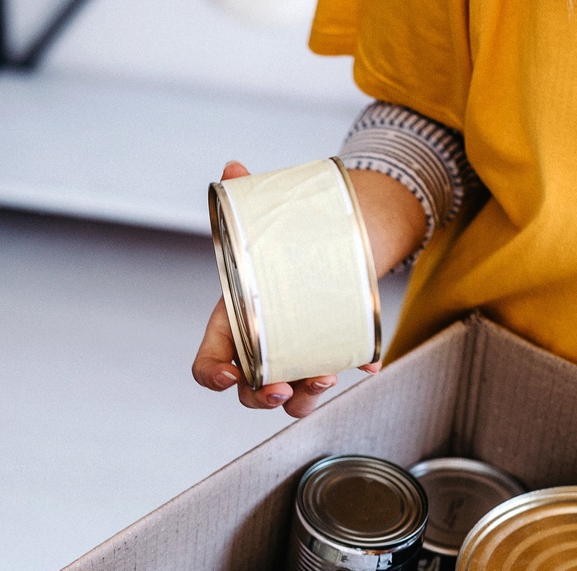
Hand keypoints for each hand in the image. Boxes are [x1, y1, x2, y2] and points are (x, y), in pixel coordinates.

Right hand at [193, 160, 421, 417]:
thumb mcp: (265, 222)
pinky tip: (367, 360)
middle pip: (250, 390)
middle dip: (264, 396)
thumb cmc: (284, 242)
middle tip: (282, 387)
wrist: (329, 240)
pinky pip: (337, 374)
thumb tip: (234, 168)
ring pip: (292, 397)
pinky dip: (352, 370)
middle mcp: (261, 349)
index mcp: (234, 323)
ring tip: (326, 375)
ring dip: (305, 396)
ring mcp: (295, 356)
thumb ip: (246, 198)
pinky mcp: (328, 353)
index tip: (229, 376)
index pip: (209, 363)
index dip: (212, 376)